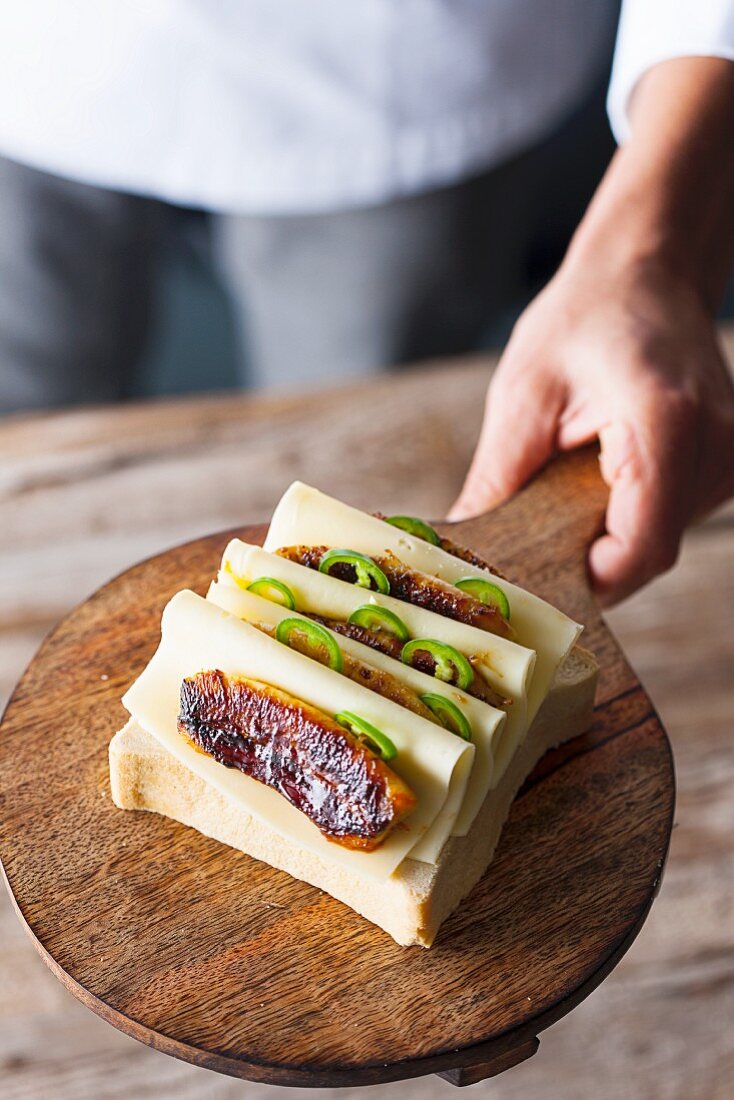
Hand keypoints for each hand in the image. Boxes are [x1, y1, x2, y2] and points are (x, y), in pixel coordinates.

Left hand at [448, 255, 733, 604]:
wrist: (645, 271)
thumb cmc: (583, 319)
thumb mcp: (524, 394)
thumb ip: (497, 478)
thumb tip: (462, 544)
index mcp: (665, 420)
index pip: (641, 546)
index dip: (589, 579)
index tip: (537, 575)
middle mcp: (715, 444)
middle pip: (652, 552)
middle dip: (589, 564)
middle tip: (530, 551)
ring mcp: (729, 455)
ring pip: (664, 541)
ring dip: (608, 540)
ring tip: (560, 502)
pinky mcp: (725, 461)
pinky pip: (672, 518)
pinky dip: (629, 518)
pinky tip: (594, 487)